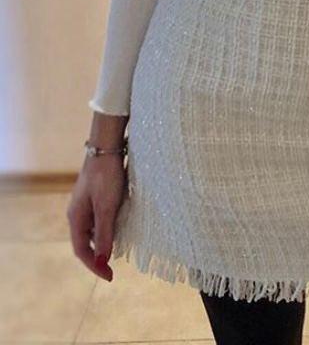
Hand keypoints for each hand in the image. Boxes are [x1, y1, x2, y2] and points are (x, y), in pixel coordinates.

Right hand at [67, 155, 126, 282]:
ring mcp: (85, 205)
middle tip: (112, 269)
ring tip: (116, 254)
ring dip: (102, 244)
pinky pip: (97, 221)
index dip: (94, 266)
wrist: (106, 147)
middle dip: (97, 258)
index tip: (110, 276)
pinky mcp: (94, 197)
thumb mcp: (107, 207)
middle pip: (84, 243)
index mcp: (76, 217)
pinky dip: (105, 231)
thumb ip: (105, 233)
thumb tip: (103, 260)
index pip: (82, 250)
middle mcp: (77, 213)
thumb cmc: (106, 176)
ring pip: (91, 232)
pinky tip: (117, 230)